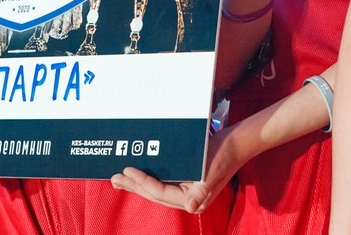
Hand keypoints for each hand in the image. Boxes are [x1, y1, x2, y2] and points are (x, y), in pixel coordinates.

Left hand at [110, 124, 240, 213]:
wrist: (236, 142)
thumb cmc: (224, 155)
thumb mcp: (212, 174)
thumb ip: (201, 192)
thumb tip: (190, 207)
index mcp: (193, 200)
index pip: (161, 193)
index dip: (143, 183)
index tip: (128, 170)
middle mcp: (188, 199)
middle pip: (154, 194)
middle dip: (133, 186)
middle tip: (114, 179)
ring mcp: (186, 190)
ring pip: (155, 189)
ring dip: (137, 184)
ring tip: (119, 180)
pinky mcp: (185, 181)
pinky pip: (162, 181)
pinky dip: (148, 177)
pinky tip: (137, 174)